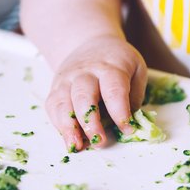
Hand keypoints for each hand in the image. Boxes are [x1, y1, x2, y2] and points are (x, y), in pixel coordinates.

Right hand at [45, 35, 146, 151]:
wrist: (90, 43)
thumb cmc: (117, 62)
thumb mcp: (136, 69)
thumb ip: (134, 96)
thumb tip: (129, 123)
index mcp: (110, 67)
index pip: (113, 90)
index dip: (120, 111)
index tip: (127, 129)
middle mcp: (85, 72)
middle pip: (84, 96)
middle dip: (90, 121)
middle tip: (99, 141)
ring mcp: (67, 80)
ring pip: (63, 102)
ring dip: (69, 127)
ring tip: (76, 146)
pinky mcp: (56, 89)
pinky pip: (53, 107)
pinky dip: (59, 125)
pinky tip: (69, 140)